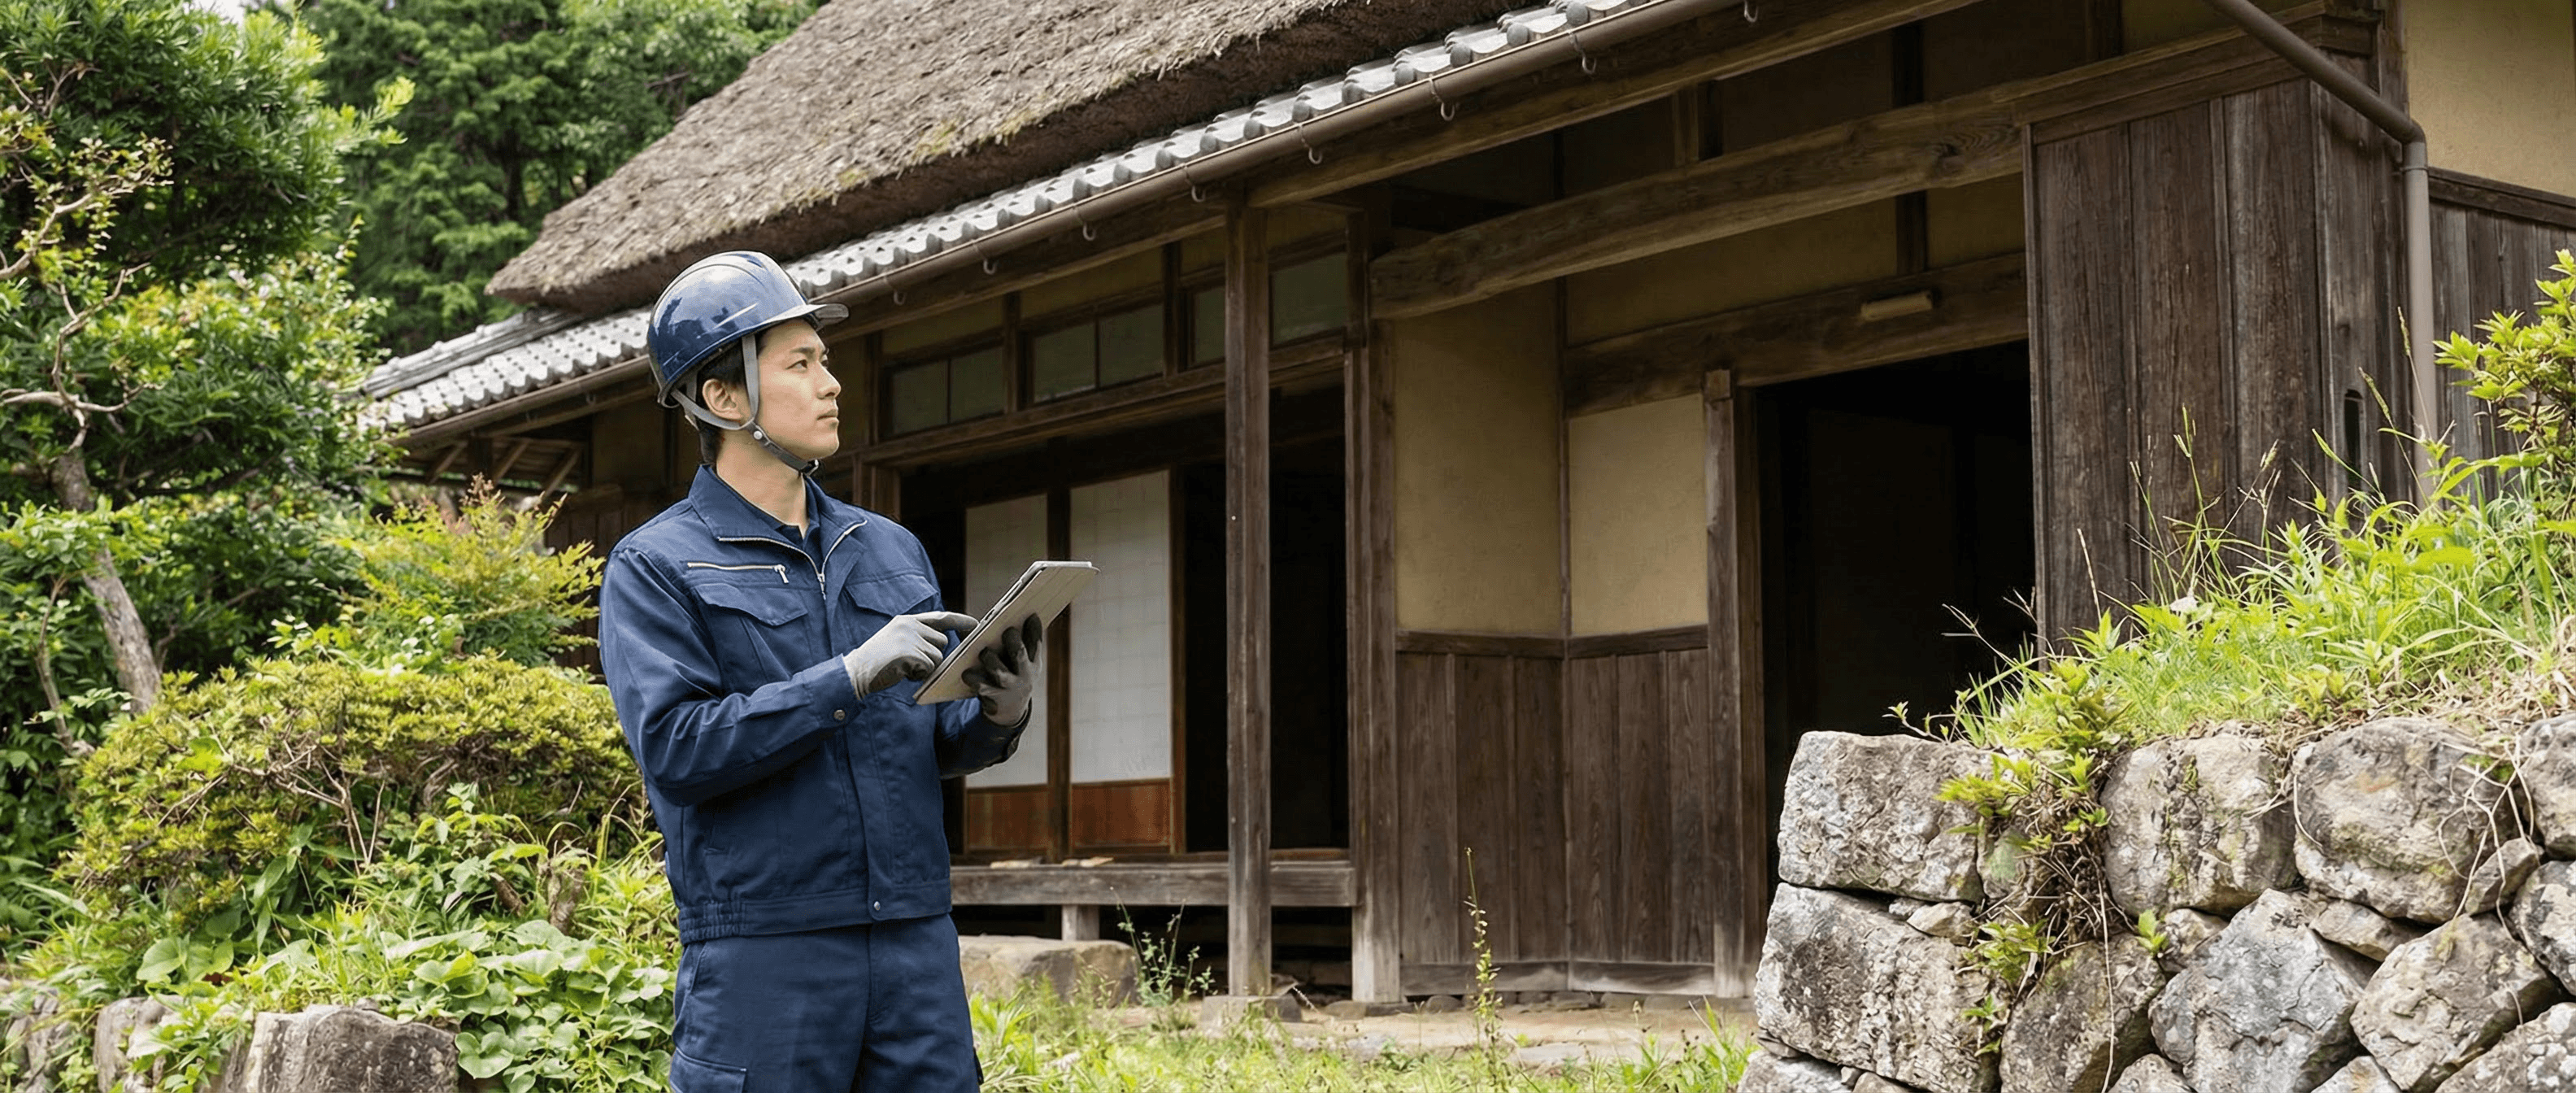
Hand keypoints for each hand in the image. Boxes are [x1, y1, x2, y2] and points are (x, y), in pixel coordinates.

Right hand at [843, 611, 977, 695]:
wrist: (855, 673)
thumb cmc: (877, 662)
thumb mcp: (897, 640)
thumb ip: (917, 637)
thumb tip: (943, 644)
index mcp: (907, 620)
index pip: (940, 617)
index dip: (959, 620)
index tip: (975, 624)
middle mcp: (909, 625)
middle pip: (942, 642)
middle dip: (933, 656)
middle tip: (911, 663)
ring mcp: (909, 637)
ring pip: (938, 656)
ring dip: (926, 667)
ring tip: (904, 668)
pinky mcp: (909, 652)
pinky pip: (929, 667)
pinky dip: (919, 675)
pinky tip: (903, 673)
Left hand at [962, 615, 1043, 725]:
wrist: (1010, 709)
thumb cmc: (1010, 672)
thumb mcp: (1016, 660)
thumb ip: (1006, 642)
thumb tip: (979, 623)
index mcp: (1032, 661)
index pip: (1035, 642)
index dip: (1034, 628)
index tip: (1031, 615)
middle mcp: (1025, 674)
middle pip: (1019, 655)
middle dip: (1014, 643)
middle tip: (1008, 631)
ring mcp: (1010, 687)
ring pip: (1001, 673)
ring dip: (992, 661)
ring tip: (984, 653)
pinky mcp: (995, 698)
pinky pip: (983, 688)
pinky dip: (974, 680)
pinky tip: (966, 674)